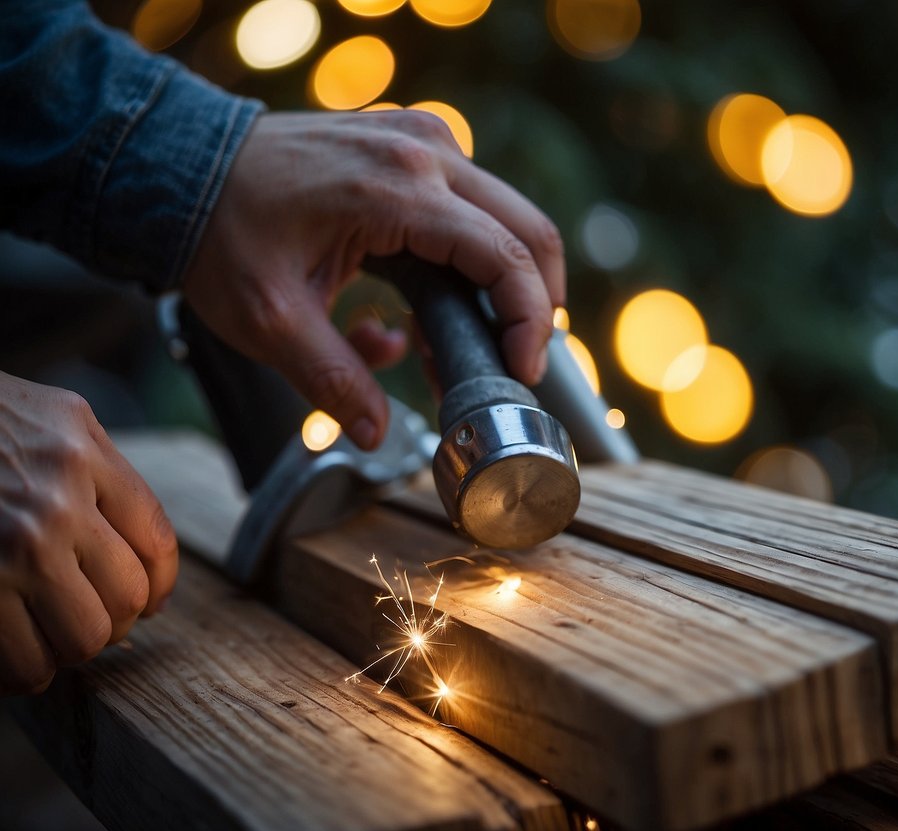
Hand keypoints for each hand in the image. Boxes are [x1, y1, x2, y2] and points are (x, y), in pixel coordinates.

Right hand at [0, 373, 177, 694]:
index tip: (149, 602)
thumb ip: (101, 471)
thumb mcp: (51, 419)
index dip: (158, 585)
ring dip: (69, 648)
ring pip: (83, 638)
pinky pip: (21, 660)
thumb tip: (144, 562)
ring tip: (49, 637)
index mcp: (83, 455)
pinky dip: (24, 670)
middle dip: (114, 620)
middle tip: (88, 619)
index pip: (156, 541)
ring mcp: (13, 547)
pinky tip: (13, 653)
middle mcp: (55, 502)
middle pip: (127, 598)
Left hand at [182, 110, 565, 449]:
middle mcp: (425, 153)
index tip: (521, 373)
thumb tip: (378, 435)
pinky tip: (412, 319)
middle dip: (532, 306)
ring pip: (506, 219)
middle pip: (528, 230)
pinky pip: (469, 210)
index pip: (505, 256)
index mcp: (399, 189)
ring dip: (498, 288)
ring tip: (452, 352)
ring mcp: (423, 141)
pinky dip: (465, 265)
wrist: (179, 165)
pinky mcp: (413, 147)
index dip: (528, 322)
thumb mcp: (269, 321)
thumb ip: (332, 379)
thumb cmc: (219, 232)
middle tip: (511, 366)